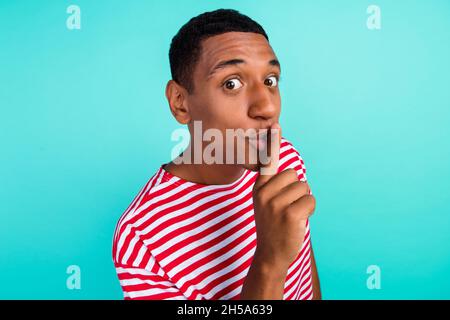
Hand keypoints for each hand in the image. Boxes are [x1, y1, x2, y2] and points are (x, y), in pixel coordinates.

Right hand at [252, 123, 315, 272]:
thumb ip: (274, 186)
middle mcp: (265, 193)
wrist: (270, 254)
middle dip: (297, 190)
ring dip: (304, 201)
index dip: (272, 142)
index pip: (267, 161)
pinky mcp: (290, 214)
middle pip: (295, 175)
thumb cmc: (273, 226)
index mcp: (259, 187)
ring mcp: (276, 204)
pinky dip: (309, 210)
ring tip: (291, 215)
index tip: (276, 125)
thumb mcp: (267, 203)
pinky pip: (310, 200)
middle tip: (287, 207)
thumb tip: (290, 173)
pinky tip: (298, 221)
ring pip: (304, 188)